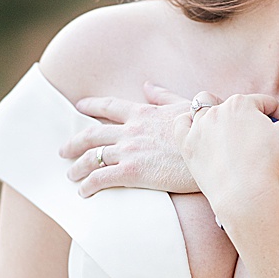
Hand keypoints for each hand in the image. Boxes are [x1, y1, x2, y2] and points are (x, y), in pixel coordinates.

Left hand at [61, 83, 199, 195]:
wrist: (215, 149)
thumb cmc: (206, 129)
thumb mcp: (186, 105)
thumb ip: (164, 96)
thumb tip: (148, 85)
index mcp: (144, 113)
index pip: (110, 106)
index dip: (92, 105)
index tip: (79, 106)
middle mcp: (132, 130)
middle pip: (93, 134)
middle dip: (74, 142)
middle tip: (63, 150)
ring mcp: (130, 150)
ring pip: (93, 157)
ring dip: (77, 166)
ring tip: (71, 174)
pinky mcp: (133, 172)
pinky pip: (101, 179)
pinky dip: (87, 185)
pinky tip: (83, 192)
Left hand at [182, 93, 278, 226]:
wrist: (245, 196)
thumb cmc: (271, 164)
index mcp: (241, 104)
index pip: (264, 103)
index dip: (278, 116)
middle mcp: (216, 111)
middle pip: (235, 107)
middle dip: (247, 117)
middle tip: (256, 137)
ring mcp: (198, 128)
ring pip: (202, 109)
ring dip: (215, 115)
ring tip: (226, 131)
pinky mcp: (187, 147)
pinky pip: (181, 125)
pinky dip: (188, 125)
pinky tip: (199, 133)